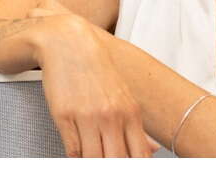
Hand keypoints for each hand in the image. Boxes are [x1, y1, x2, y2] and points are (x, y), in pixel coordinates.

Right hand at [26, 0, 152, 156]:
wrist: (67, 42)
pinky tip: (77, 155)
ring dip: (92, 164)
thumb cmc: (95, 69)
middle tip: (106, 167)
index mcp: (130, 113)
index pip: (139, 157)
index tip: (128, 173)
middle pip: (116, 162)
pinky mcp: (63, 115)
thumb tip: (151, 151)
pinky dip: (75, 158)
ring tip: (91, 162)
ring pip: (93, 159)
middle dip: (112, 170)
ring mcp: (87, 116)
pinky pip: (72, 150)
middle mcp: (111, 116)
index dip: (133, 171)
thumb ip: (136, 126)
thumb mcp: (123, 95)